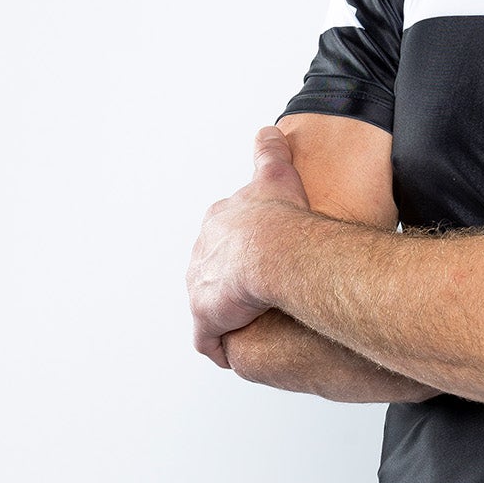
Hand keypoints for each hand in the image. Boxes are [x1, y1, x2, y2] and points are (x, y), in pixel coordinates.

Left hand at [187, 127, 309, 365]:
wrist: (275, 251)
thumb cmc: (281, 217)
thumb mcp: (275, 175)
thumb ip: (270, 153)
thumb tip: (269, 130)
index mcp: (219, 223)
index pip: (223, 237)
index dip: (239, 249)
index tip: (253, 259)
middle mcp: (204, 254)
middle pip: (212, 271)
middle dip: (227, 284)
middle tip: (251, 297)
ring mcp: (202, 288)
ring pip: (211, 306)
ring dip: (225, 316)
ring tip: (246, 326)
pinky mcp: (207, 319)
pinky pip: (211, 340)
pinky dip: (220, 346)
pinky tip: (233, 352)